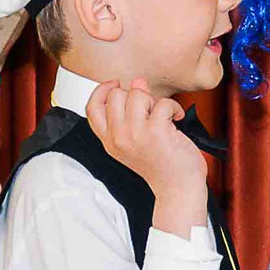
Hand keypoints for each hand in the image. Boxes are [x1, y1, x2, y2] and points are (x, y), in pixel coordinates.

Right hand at [86, 79, 207, 209]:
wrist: (178, 188)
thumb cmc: (161, 164)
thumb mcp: (135, 142)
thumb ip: (130, 113)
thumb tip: (137, 82)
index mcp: (110, 141)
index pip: (91, 107)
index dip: (102, 90)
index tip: (115, 84)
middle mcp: (119, 138)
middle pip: (116, 95)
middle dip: (136, 95)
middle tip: (150, 110)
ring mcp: (136, 135)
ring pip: (138, 94)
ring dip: (155, 100)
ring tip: (163, 116)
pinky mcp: (156, 132)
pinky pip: (163, 103)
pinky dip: (174, 108)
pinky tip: (176, 120)